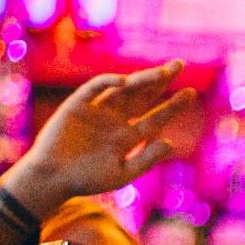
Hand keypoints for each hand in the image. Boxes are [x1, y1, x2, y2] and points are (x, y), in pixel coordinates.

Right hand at [0, 62, 194, 219]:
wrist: (53, 178)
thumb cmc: (87, 180)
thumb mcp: (123, 173)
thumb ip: (146, 159)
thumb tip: (170, 142)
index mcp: (128, 136)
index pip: (156, 117)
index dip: (173, 106)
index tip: (192, 93)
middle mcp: (115, 120)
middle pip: (143, 95)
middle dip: (161, 80)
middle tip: (180, 64)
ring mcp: (97, 110)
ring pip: (123, 89)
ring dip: (142, 79)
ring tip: (161, 72)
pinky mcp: (77, 105)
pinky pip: (95, 88)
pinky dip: (109, 82)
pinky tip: (126, 80)